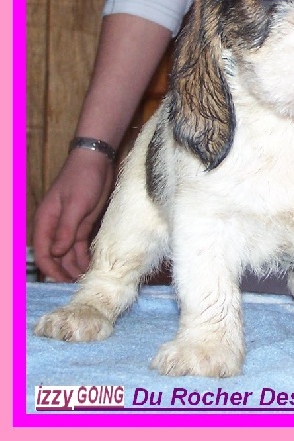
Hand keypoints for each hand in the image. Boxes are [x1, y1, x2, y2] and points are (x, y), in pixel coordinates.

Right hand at [33, 150, 114, 281]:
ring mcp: (69, 226)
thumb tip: (57, 253)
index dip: (52, 270)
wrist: (97, 160)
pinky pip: (80, 246)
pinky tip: (91, 266)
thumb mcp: (76, 205)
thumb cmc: (83, 178)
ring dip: (75, 266)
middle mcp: (55, 227)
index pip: (44, 253)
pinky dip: (84, 256)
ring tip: (87, 279)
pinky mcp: (83, 224)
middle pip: (56, 256)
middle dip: (65, 271)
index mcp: (46, 221)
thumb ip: (66, 230)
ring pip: (68, 253)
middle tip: (80, 285)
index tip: (64, 282)